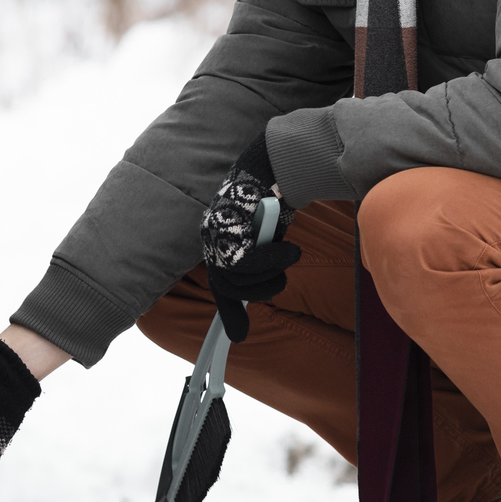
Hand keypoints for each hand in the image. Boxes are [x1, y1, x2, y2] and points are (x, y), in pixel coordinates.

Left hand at [200, 132, 300, 342]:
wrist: (273, 164)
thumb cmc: (271, 202)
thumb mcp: (267, 241)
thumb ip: (261, 267)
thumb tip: (265, 290)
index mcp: (218, 246)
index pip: (221, 287)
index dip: (230, 314)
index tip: (238, 337)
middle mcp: (211, 241)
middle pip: (231, 288)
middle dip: (262, 289)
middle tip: (282, 274)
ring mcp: (216, 234)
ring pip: (239, 277)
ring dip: (272, 271)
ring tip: (289, 254)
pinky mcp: (227, 227)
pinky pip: (248, 260)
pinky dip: (274, 259)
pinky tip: (289, 250)